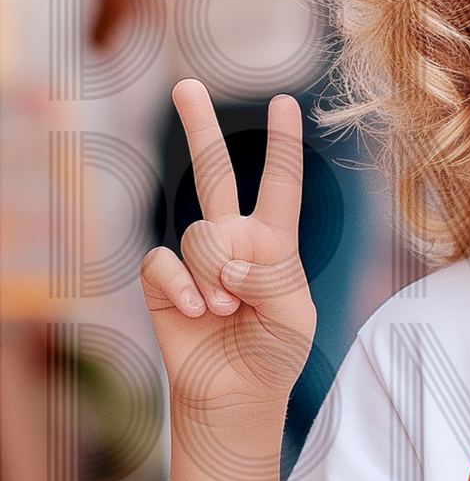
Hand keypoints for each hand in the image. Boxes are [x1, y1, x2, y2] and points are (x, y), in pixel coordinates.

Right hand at [141, 83, 315, 414]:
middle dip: (198, 129)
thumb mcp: (293, 317)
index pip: (280, 187)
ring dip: (216, 278)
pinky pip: (167, 262)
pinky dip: (184, 287)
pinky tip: (197, 312)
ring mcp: (196, 259)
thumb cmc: (274, 354)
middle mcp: (232, 242)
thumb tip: (227, 262)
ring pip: (201, 236)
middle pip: (213, 176)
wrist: (235, 395)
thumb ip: (271, 280)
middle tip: (185, 85)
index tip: (285, 103)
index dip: (282, 147)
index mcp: (274, 245)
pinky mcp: (164, 280)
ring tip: (226, 311)